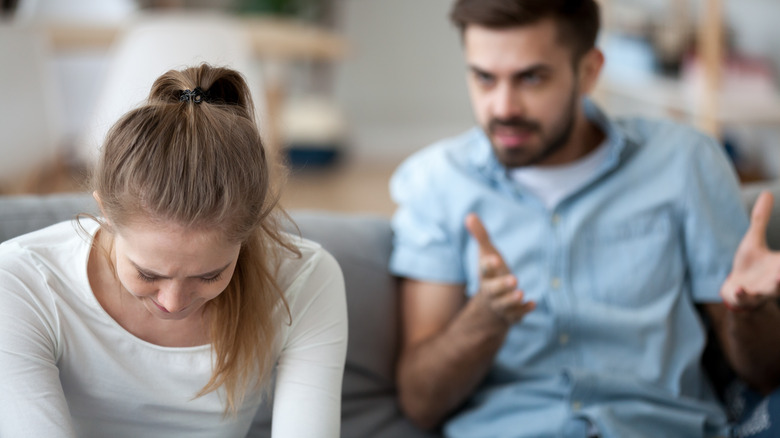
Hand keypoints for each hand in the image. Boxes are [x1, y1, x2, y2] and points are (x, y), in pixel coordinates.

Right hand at [465, 213, 534, 323]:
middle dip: (502, 285)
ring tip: (520, 293)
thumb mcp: (487, 254)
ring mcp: (501, 304)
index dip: (488, 265)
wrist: (490, 305)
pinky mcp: (512, 314)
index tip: (493, 259)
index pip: (484, 271)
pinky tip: (533, 303)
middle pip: (494, 290)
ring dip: (512, 299)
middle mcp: (491, 292)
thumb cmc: (491, 274)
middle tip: (514, 279)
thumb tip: (470, 215)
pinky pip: (517, 315)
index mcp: (485, 276)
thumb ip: (480, 236)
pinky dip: (524, 310)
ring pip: (504, 304)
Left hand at [721, 191, 779, 310]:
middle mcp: (777, 277)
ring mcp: (762, 289)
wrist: (735, 291)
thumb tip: (767, 192)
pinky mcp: (746, 297)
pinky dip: (743, 294)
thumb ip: (760, 219)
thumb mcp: (753, 239)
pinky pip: (746, 297)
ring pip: (774, 290)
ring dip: (777, 285)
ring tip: (778, 278)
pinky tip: (740, 288)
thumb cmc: (748, 265)